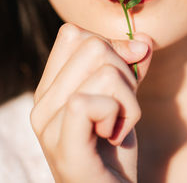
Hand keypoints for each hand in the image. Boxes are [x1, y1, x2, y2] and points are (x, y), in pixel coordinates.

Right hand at [30, 23, 152, 182]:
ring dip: (129, 101)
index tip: (126, 74)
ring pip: (105, 72)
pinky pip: (92, 102)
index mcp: (51, 88)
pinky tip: (113, 136)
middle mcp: (42, 101)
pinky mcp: (63, 145)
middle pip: (93, 45)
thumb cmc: (113, 152)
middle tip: (121, 108)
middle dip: (125, 73)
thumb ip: (130, 68)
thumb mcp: (124, 101)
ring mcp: (48, 124)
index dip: (110, 44)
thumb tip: (144, 39)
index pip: (73, 34)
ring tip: (117, 127)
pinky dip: (121, 116)